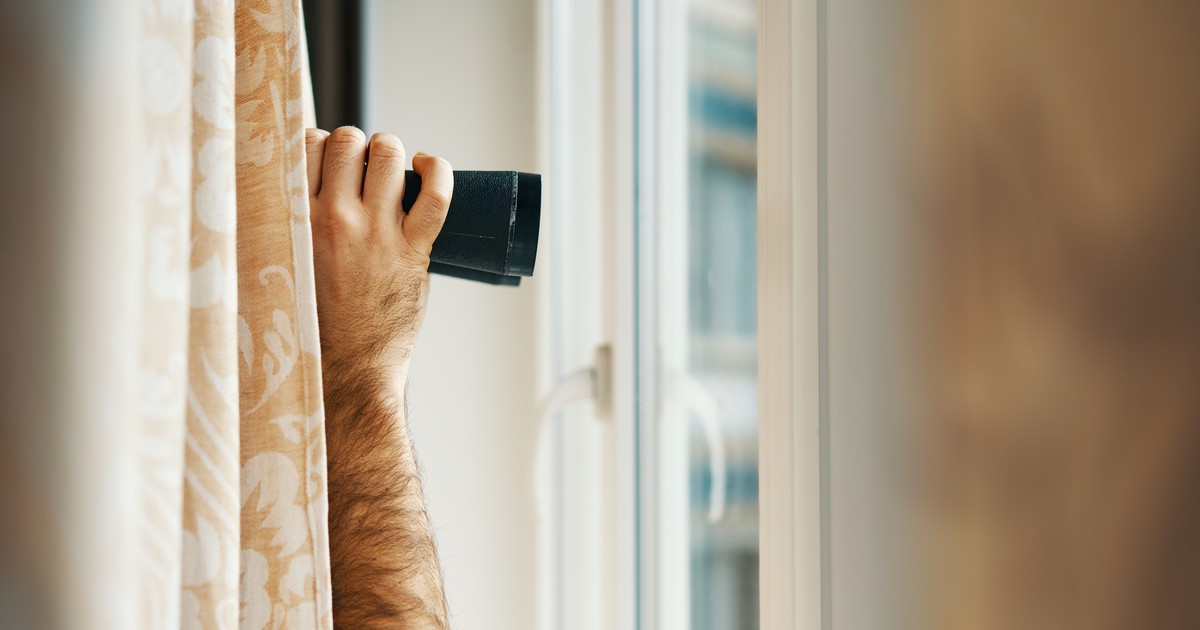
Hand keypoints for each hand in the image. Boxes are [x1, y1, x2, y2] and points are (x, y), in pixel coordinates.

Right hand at [305, 126, 452, 382]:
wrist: (346, 370)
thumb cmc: (311, 324)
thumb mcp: (280, 267)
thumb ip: (283, 228)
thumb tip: (290, 192)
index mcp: (294, 220)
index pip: (305, 144)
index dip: (320, 146)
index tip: (330, 165)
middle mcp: (334, 219)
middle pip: (347, 141)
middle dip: (356, 146)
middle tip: (361, 170)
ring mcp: (376, 233)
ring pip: (387, 156)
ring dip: (390, 153)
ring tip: (392, 169)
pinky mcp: (413, 251)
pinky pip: (436, 194)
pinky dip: (437, 171)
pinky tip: (427, 168)